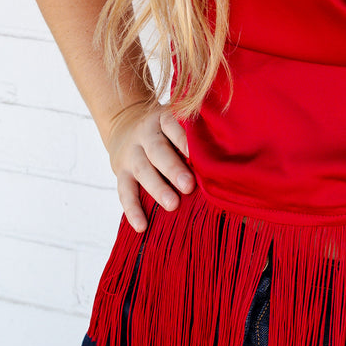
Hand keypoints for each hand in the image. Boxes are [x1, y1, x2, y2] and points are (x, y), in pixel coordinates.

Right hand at [105, 102, 194, 231]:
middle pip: (157, 150)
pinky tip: (142, 226)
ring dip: (157, 188)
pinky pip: (125, 192)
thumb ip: (194, 134)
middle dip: (173, 168)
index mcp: (162, 119)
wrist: (124, 126)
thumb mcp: (176, 121)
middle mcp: (144, 135)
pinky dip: (132, 210)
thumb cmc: (165, 130)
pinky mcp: (120, 173)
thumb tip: (224, 158)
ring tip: (173, 205)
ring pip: (142, 171)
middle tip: (189, 185)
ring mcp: (130, 154)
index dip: (184, 139)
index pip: (172, 125)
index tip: (198, 154)